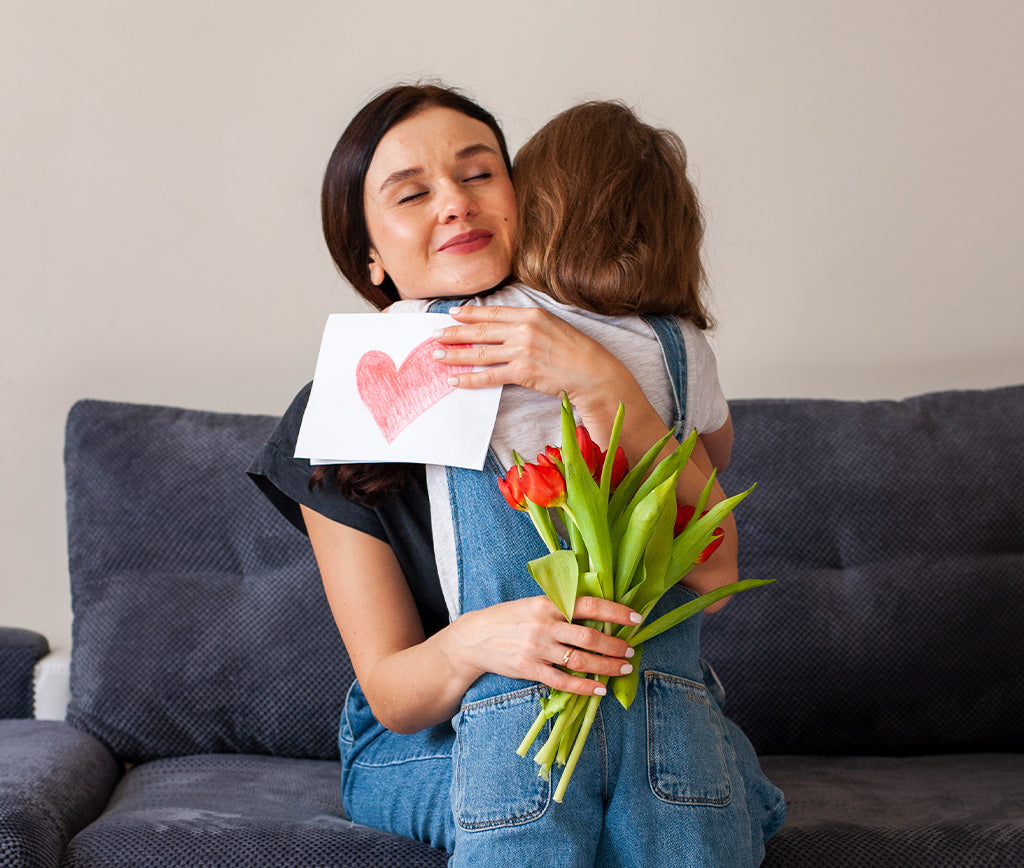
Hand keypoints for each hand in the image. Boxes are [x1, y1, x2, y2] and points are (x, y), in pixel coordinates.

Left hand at [431, 305, 630, 413]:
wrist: (593, 373)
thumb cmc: (576, 351)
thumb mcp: (553, 325)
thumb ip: (528, 323)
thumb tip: (504, 327)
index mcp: (531, 314)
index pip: (492, 313)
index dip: (469, 314)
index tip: (452, 314)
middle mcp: (524, 330)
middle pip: (480, 331)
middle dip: (454, 333)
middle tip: (434, 335)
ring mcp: (522, 351)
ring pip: (480, 353)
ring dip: (455, 355)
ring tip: (437, 356)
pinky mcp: (522, 373)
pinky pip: (489, 377)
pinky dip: (469, 380)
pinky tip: (455, 381)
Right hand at [450, 595, 641, 696]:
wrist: (475, 638)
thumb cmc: (509, 618)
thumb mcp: (533, 602)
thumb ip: (560, 605)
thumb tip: (595, 605)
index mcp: (548, 603)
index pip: (589, 605)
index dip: (616, 611)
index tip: (636, 618)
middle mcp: (545, 625)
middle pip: (589, 636)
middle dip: (615, 644)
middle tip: (630, 649)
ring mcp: (537, 648)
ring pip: (580, 660)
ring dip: (606, 665)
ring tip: (623, 667)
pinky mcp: (530, 669)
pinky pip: (563, 681)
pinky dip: (584, 686)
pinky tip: (600, 689)